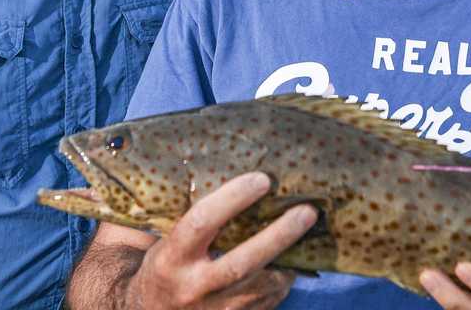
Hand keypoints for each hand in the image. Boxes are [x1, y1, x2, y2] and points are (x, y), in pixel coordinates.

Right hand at [125, 171, 317, 309]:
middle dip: (278, 236)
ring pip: (262, 285)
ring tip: (307, 233)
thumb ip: (191, 217)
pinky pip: (268, 301)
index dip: (233, 199)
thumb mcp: (165, 241)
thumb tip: (232, 172)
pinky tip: (291, 260)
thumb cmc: (163, 267)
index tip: (262, 179)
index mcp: (171, 259)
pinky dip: (283, 280)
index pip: (202, 223)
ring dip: (288, 259)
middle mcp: (192, 288)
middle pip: (242, 263)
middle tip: (307, 212)